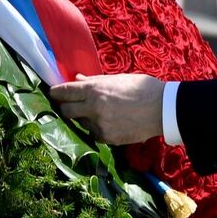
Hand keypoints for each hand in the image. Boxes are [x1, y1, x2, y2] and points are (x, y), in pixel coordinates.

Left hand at [48, 74, 165, 145]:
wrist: (163, 109)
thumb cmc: (142, 88)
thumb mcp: (117, 79)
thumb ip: (94, 82)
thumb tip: (77, 79)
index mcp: (95, 90)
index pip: (64, 92)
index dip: (56, 92)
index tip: (53, 93)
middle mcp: (93, 108)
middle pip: (66, 111)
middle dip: (66, 107)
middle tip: (72, 105)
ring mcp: (99, 125)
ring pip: (81, 124)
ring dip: (85, 118)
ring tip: (102, 113)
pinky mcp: (107, 138)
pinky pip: (94, 134)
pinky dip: (98, 128)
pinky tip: (112, 122)